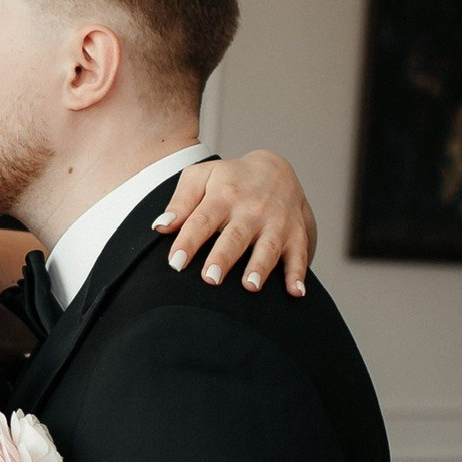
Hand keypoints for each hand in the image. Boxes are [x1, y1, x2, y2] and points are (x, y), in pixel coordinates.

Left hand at [152, 150, 317, 295]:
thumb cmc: (229, 180)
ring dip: (260, 266)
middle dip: (223, 257)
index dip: (189, 241)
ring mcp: (276, 221)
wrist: (275, 169)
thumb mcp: (201, 178)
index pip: (202, 220)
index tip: (176, 263)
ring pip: (268, 246)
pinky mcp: (296, 233)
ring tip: (250, 286)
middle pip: (236, 235)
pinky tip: (295, 292)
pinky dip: (298, 273)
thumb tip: (161, 226)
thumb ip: (180, 201)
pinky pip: (300, 254)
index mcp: (223, 195)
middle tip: (210, 278)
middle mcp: (251, 209)